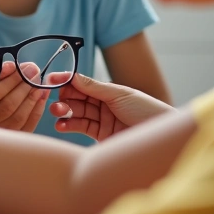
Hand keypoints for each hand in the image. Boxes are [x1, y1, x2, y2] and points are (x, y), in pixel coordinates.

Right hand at [0, 62, 48, 131]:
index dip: (11, 81)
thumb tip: (11, 66)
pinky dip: (36, 111)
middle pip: (7, 107)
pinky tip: (41, 97)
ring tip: (39, 84)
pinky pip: (25, 128)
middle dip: (24, 88)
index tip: (25, 67)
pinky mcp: (7, 141)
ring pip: (17, 119)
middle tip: (35, 73)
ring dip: (32, 99)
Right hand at [47, 72, 172, 140]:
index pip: (82, 85)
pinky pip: (80, 128)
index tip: (52, 80)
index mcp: (108, 91)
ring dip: (64, 112)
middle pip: (76, 99)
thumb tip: (72, 76)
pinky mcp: (100, 136)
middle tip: (56, 101)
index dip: (67, 82)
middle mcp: (103, 105)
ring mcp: (101, 121)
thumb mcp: (120, 94)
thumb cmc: (147, 111)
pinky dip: (68, 126)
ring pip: (76, 113)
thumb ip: (94, 87)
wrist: (161, 137)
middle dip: (64, 98)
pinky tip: (61, 125)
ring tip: (58, 113)